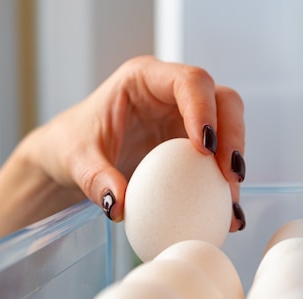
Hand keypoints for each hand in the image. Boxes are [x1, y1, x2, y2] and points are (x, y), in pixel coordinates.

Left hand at [23, 56, 245, 230]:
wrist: (70, 158)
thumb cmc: (71, 144)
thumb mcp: (76, 160)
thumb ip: (95, 179)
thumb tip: (118, 207)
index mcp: (142, 80)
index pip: (188, 81)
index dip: (204, 109)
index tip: (205, 146)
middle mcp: (170, 94)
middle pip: (221, 100)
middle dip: (232, 135)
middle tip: (230, 176)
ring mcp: (182, 119)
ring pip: (227, 129)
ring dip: (232, 164)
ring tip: (231, 202)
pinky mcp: (187, 145)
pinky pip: (216, 159)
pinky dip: (223, 184)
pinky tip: (226, 214)